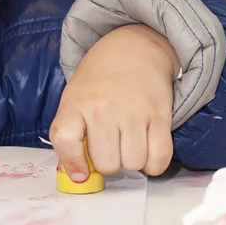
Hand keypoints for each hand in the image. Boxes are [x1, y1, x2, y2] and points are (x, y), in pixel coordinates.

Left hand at [50, 24, 178, 180]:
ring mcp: (133, 111)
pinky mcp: (160, 115)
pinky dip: (154, 163)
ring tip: (128, 143)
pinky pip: (160, 159)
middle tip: (110, 146)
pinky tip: (146, 149)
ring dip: (132, 161)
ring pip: (133, 164)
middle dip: (108, 163)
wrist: (132, 49)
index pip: (64, 138)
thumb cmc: (99, 81)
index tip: (81, 174)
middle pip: (106, 163)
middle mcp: (103, 107)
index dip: (72, 163)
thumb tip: (77, 176)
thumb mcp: (74, 99)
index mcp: (76, 103)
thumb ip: (71, 134)